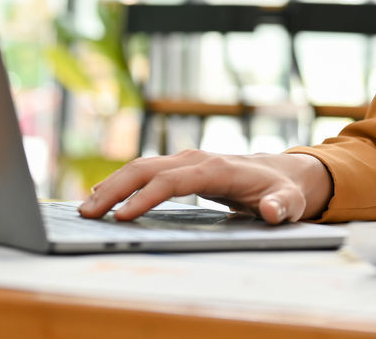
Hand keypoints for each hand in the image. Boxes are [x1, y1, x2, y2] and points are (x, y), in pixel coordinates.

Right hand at [77, 149, 332, 223]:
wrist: (280, 173)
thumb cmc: (281, 190)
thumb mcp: (289, 201)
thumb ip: (282, 207)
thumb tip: (272, 211)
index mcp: (216, 168)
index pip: (172, 181)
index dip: (146, 197)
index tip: (122, 216)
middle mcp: (195, 159)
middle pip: (147, 168)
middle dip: (115, 189)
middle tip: (88, 213)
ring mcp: (185, 160)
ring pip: (140, 167)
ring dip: (112, 185)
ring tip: (86, 208)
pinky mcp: (179, 167)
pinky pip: (144, 172)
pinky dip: (121, 183)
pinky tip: (103, 198)